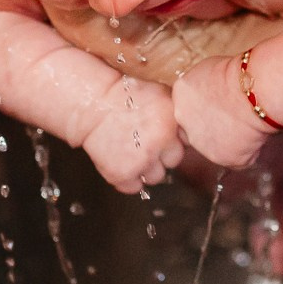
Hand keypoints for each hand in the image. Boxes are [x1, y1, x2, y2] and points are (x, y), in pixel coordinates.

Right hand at [78, 76, 183, 192]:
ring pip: (156, 176)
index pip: (186, 143)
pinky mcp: (123, 174)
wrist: (94, 104)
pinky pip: (134, 187)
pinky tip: (121, 162)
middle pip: (174, 161)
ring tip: (132, 151)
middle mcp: (160, 142)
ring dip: (146, 168)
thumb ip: (177, 116)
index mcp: (172, 122)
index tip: (161, 134)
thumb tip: (189, 133)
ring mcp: (142, 160)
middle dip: (162, 154)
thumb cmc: (124, 97)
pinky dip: (128, 179)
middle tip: (144, 142)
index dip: (173, 139)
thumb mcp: (160, 96)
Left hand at [171, 55, 275, 168]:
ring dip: (228, 141)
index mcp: (179, 101)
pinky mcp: (223, 159)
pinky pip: (236, 158)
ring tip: (246, 125)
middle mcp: (184, 126)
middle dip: (212, 128)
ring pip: (215, 147)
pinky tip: (255, 136)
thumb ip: (197, 87)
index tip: (220, 104)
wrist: (254, 91)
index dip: (204, 109)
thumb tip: (204, 92)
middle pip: (196, 132)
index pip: (186, 112)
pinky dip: (247, 151)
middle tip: (232, 116)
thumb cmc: (236, 74)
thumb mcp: (206, 70)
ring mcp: (202, 146)